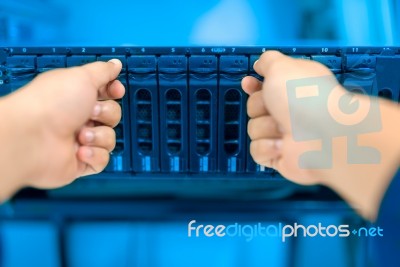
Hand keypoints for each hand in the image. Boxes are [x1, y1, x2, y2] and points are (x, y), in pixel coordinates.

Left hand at [2, 59, 123, 189]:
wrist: (33, 137)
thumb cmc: (52, 103)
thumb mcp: (82, 77)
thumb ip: (103, 71)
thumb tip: (116, 63)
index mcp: (76, 96)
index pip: (105, 93)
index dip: (114, 92)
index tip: (116, 91)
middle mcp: (78, 118)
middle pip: (112, 116)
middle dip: (106, 114)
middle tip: (90, 113)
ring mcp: (79, 141)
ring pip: (109, 139)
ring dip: (99, 136)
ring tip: (80, 136)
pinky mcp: (80, 163)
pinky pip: (102, 160)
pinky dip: (94, 155)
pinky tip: (79, 151)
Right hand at [242, 51, 340, 184]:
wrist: (322, 135)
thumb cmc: (306, 98)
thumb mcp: (282, 67)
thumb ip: (268, 61)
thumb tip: (260, 63)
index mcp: (292, 89)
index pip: (265, 87)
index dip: (253, 86)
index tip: (248, 83)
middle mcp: (289, 111)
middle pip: (253, 107)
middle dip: (259, 107)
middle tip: (276, 108)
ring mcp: (284, 135)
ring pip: (253, 129)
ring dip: (265, 128)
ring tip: (284, 129)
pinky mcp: (279, 156)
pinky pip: (257, 151)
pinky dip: (267, 147)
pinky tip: (282, 145)